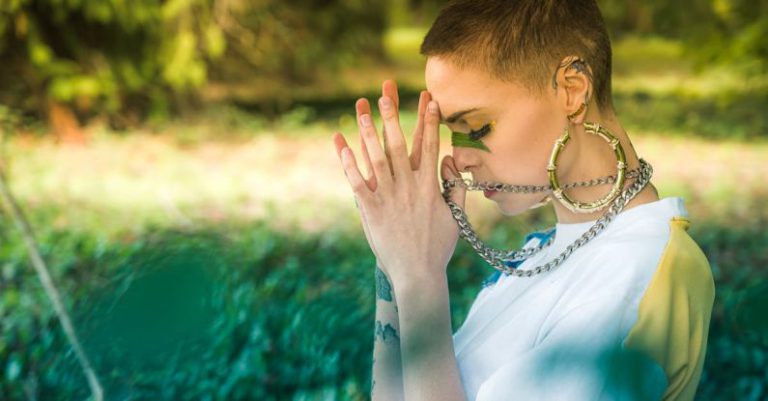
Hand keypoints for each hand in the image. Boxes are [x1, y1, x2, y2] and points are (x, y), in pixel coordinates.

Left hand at [331, 80, 467, 284]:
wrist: (418, 274)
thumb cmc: (438, 246)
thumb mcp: (455, 215)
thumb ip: (454, 186)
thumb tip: (448, 160)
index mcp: (430, 187)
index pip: (429, 146)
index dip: (429, 121)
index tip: (429, 99)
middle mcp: (408, 187)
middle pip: (398, 144)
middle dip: (392, 116)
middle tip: (385, 93)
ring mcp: (387, 197)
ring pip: (375, 157)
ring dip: (367, 130)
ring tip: (360, 107)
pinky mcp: (370, 210)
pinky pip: (357, 181)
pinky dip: (348, 162)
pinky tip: (340, 143)